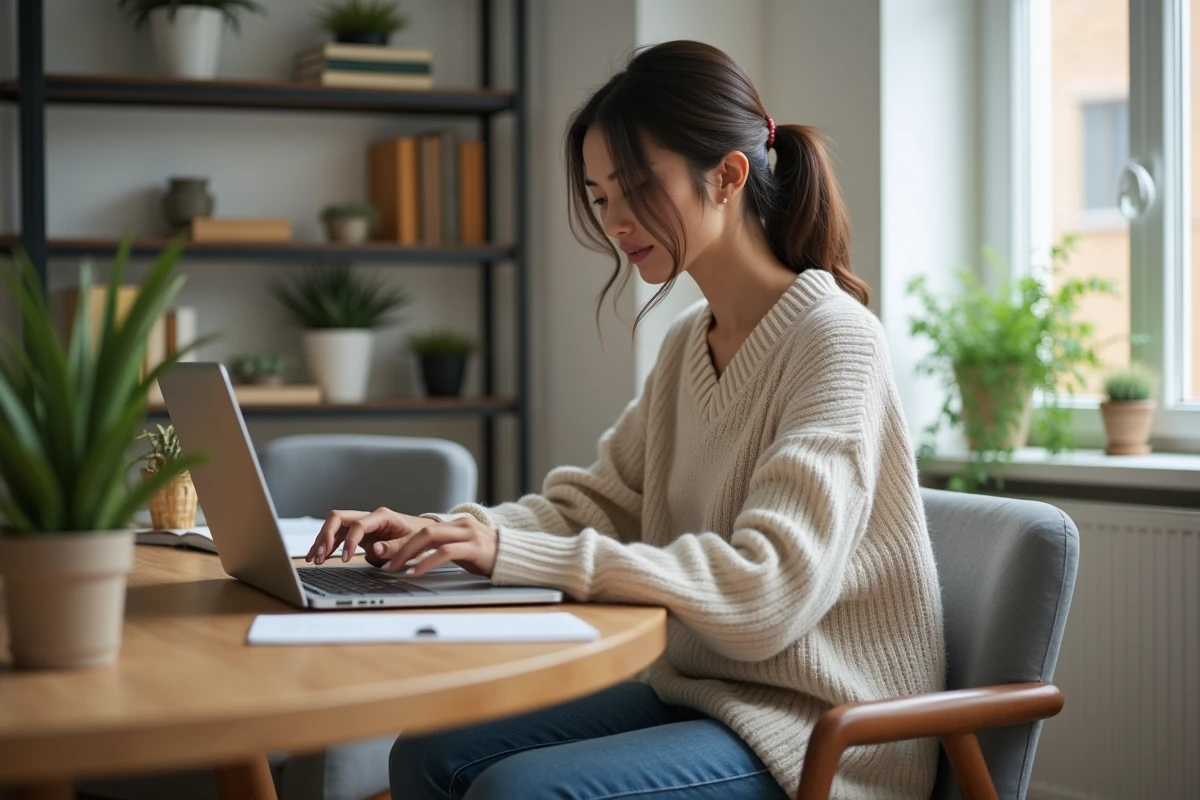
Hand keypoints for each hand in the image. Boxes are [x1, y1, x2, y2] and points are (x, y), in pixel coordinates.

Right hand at [305, 508, 434, 567]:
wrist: (422, 533)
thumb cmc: (418, 536)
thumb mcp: (411, 544)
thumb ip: (394, 548)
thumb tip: (375, 550)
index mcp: (382, 516)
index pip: (358, 524)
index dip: (349, 541)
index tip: (344, 559)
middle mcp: (368, 516)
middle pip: (338, 518)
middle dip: (326, 535)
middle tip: (320, 555)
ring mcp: (361, 523)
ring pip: (334, 526)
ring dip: (322, 541)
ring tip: (314, 559)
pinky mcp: (358, 532)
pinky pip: (337, 535)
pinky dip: (327, 545)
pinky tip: (318, 557)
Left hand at [371, 515, 497, 576]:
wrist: (520, 558)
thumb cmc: (490, 558)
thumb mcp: (465, 550)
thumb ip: (444, 549)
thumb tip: (418, 559)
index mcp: (457, 524)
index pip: (424, 530)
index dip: (403, 543)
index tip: (387, 557)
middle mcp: (461, 525)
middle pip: (423, 531)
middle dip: (400, 547)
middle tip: (385, 564)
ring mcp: (469, 535)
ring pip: (430, 537)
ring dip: (408, 554)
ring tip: (394, 569)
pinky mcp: (475, 548)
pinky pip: (444, 552)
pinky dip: (426, 562)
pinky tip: (415, 572)